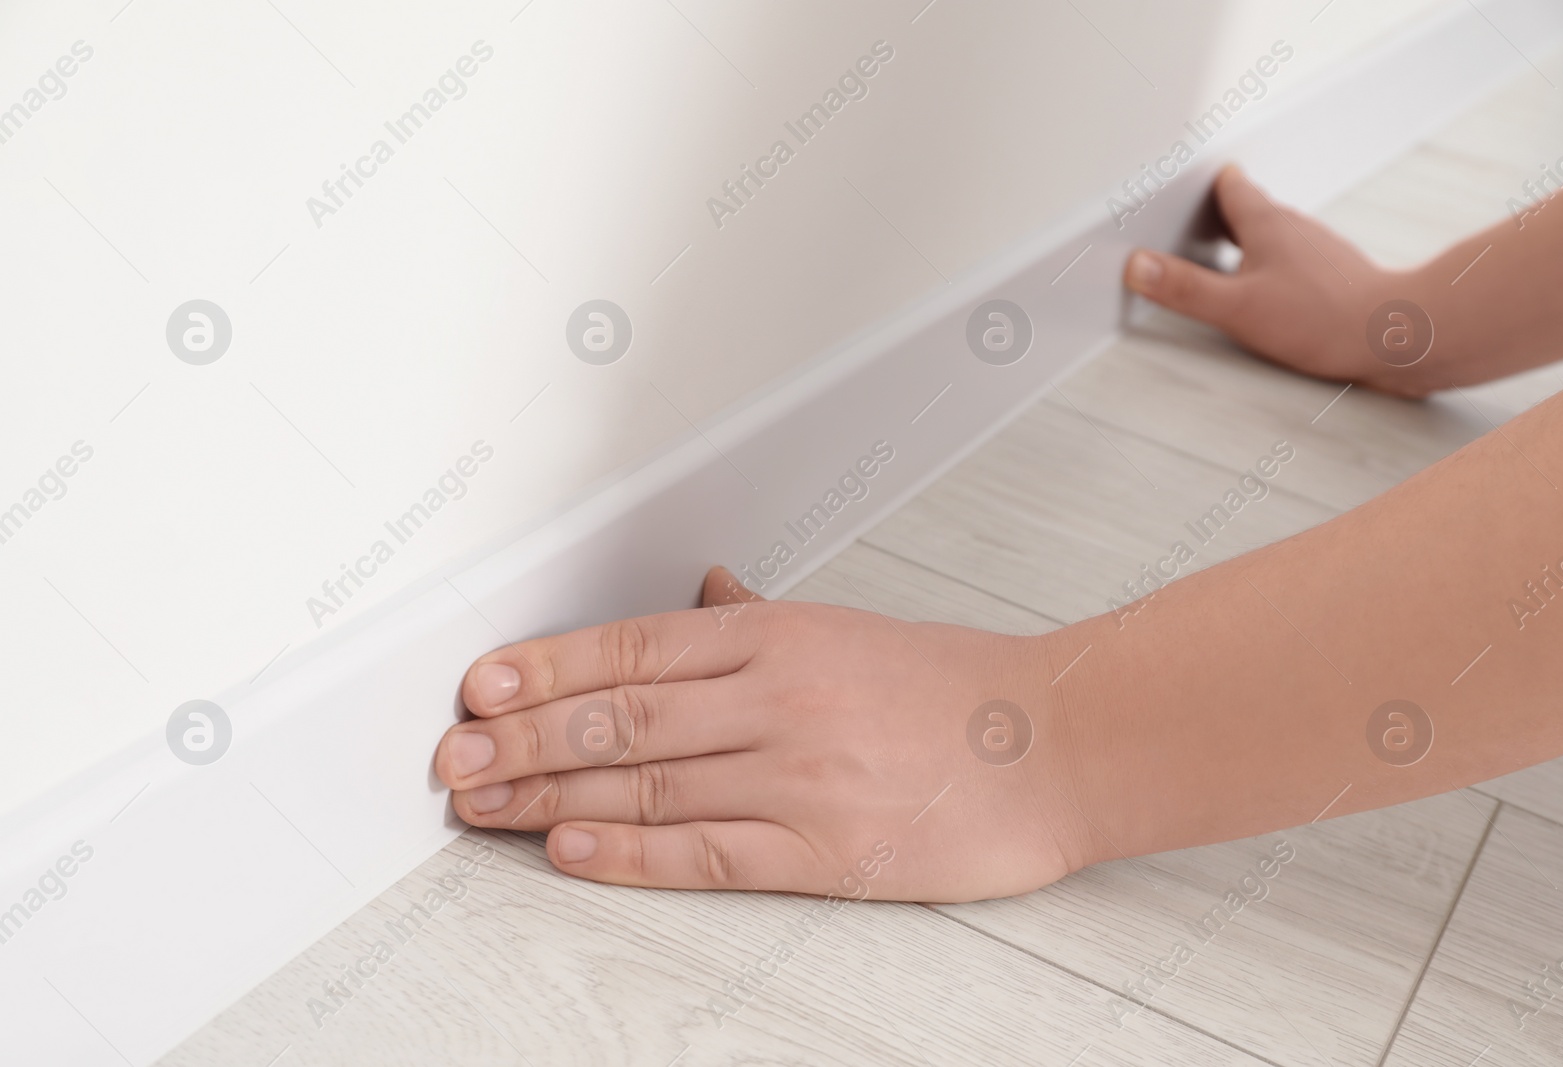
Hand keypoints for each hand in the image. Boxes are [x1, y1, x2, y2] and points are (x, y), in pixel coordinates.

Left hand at [435, 567, 1096, 901]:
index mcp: (780, 636)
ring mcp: (799, 773)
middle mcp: (778, 698)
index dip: (546, 666)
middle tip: (450, 753)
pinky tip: (570, 849)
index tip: (479, 685)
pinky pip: (708, 850)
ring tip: (479, 802)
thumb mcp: (851, 627)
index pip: (634, 645)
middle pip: (622, 715)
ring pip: (647, 781)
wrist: (1056, 743)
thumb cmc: (954, 685)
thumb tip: (703, 594)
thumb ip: (762, 619)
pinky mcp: (824, 847)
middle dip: (523, 736)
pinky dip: (630, 852)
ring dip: (549, 794)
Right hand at [1124, 165, 1438, 397]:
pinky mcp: (1339, 279)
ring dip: (1252, 244)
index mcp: (1267, 225)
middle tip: (1199, 218)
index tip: (1192, 180)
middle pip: (1253, 211)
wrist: (1396, 336)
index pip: (1233, 189)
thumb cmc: (1322, 320)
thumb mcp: (1236, 308)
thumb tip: (1137, 265)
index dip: (1208, 185)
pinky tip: (1274, 296)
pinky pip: (1298, 265)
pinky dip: (1278, 270)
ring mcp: (1321, 253)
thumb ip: (1184, 288)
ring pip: (1278, 238)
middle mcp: (1297, 230)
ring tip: (1230, 259)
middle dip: (1225, 215)